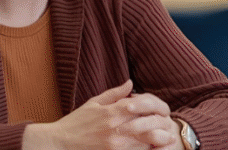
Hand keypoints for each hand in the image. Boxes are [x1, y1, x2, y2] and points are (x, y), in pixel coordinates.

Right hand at [22, 80, 183, 149]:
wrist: (58, 143)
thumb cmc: (75, 123)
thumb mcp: (93, 103)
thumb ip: (114, 94)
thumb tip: (131, 83)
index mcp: (112, 111)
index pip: (141, 106)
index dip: (155, 109)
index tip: (162, 112)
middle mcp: (115, 127)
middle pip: (147, 126)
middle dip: (160, 128)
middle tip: (169, 130)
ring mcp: (114, 144)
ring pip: (143, 142)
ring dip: (155, 142)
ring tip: (166, 142)